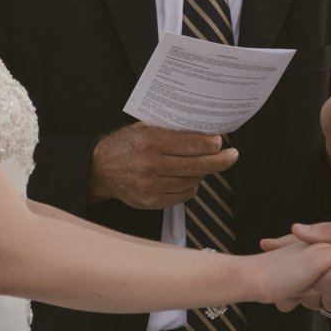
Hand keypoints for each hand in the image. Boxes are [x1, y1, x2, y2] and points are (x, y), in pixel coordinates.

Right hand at [89, 122, 237, 209]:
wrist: (99, 170)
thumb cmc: (123, 146)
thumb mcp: (143, 128)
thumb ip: (169, 129)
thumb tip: (201, 130)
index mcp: (151, 141)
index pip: (194, 144)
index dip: (212, 144)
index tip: (219, 142)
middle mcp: (151, 164)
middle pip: (198, 166)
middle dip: (220, 161)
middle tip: (231, 156)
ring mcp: (152, 186)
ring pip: (193, 182)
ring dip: (202, 174)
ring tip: (202, 165)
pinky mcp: (151, 201)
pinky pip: (183, 196)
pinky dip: (191, 187)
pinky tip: (188, 179)